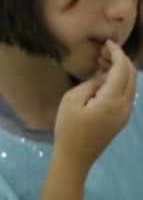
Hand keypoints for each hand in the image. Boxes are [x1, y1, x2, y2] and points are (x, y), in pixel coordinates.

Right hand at [54, 40, 136, 173]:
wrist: (75, 157)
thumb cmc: (68, 128)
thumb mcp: (71, 100)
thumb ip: (90, 84)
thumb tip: (101, 79)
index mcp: (112, 100)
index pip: (122, 70)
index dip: (117, 53)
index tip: (107, 42)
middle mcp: (125, 106)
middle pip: (131, 76)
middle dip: (121, 60)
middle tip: (103, 50)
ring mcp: (125, 114)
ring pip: (131, 85)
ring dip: (120, 71)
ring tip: (101, 62)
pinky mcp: (121, 119)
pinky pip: (126, 94)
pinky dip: (119, 82)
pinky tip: (103, 79)